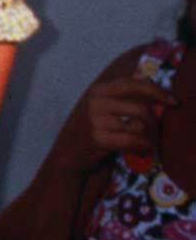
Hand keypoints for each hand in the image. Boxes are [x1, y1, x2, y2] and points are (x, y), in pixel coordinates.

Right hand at [61, 75, 175, 169]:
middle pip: (141, 108)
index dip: (156, 91)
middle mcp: (95, 102)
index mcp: (98, 91)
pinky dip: (143, 146)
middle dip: (154, 123)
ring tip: (145, 143)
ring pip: (139, 125)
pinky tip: (142, 149)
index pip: (133, 84)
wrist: (66, 155)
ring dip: (148, 137)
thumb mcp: (101, 108)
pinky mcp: (98, 138)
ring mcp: (95, 120)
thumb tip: (157, 98)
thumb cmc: (90, 131)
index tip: (173, 101)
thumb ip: (123, 100)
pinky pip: (133, 140)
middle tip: (155, 133)